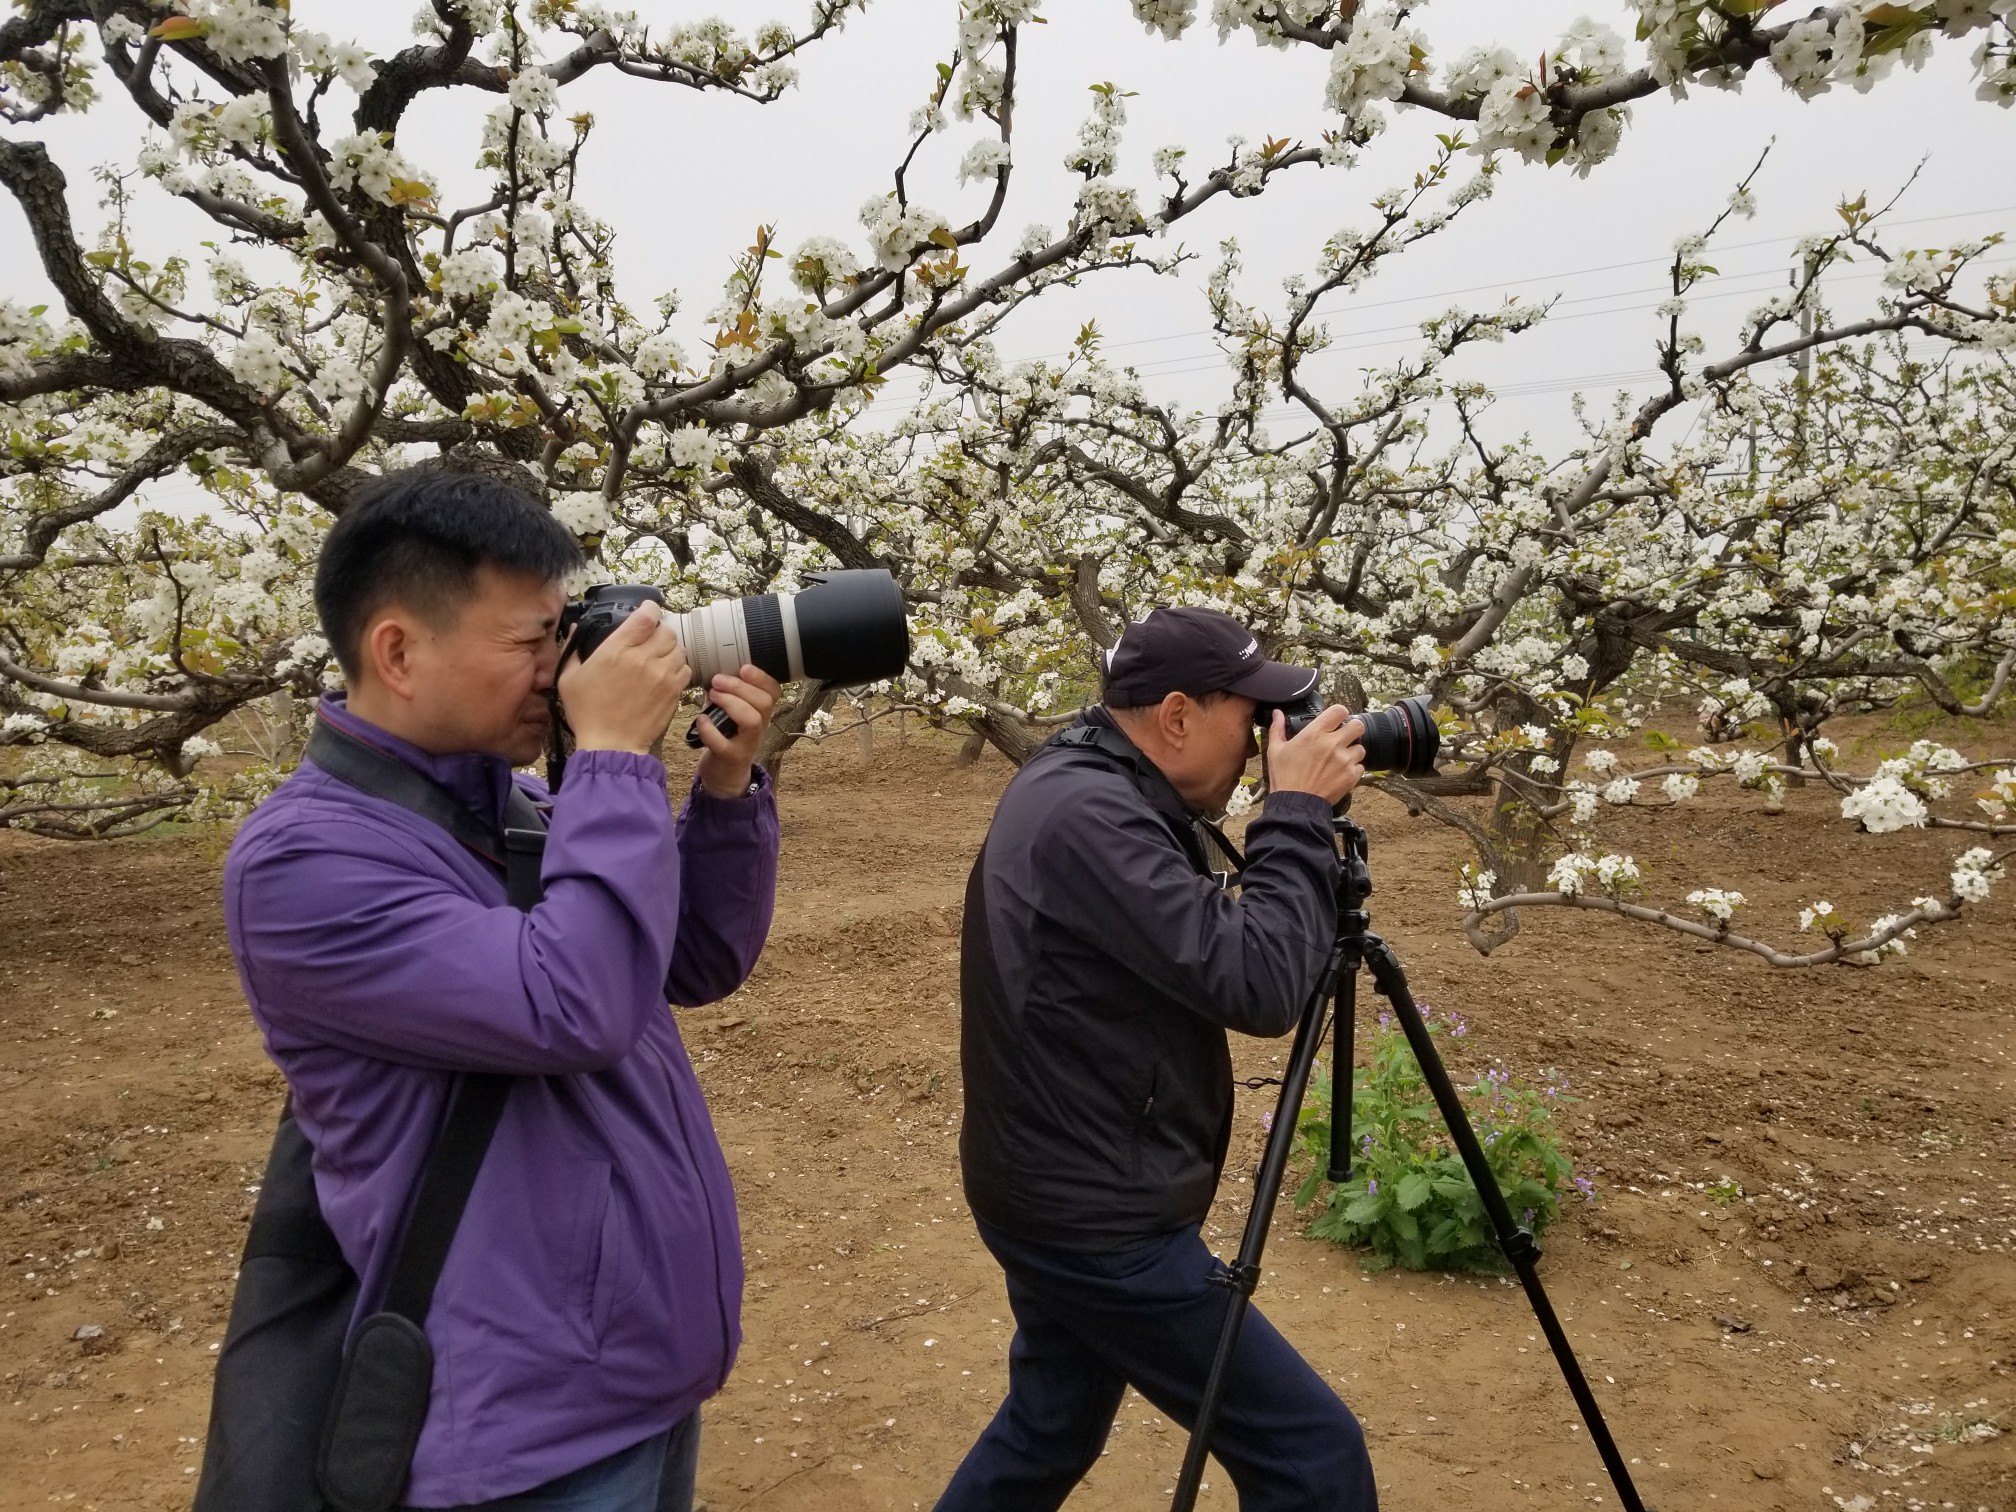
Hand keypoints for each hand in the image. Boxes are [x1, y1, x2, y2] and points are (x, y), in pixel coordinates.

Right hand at [558, 600, 692, 755]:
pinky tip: (665, 673)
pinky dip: (678, 667)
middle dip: (659, 631)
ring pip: (679, 647)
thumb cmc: (588, 714)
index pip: (645, 616)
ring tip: (658, 657)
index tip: (647, 611)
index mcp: (616, 650)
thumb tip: (575, 629)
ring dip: (670, 648)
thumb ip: (572, 650)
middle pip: (666, 629)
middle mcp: (642, 659)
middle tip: (650, 639)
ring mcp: (661, 675)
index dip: (649, 609)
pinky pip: (685, 668)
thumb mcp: (569, 679)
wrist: (611, 745)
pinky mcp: (673, 691)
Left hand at [693, 664, 781, 798]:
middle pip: (763, 702)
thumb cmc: (726, 737)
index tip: (743, 667)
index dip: (761, 677)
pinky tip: (700, 720)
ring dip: (730, 703)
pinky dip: (709, 729)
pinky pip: (724, 743)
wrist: (725, 775)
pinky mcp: (731, 758)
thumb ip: (724, 693)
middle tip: (717, 680)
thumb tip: (710, 670)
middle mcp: (760, 727)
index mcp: (761, 712)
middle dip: (739, 687)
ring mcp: (747, 743)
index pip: (773, 691)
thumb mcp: (729, 712)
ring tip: (712, 695)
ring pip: (751, 720)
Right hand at [1264, 706, 1365, 805]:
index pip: (1339, 711)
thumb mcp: (1275, 750)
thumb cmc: (1285, 777)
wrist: (1296, 804)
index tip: (1336, 720)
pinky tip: (1341, 772)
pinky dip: (1353, 769)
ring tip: (1341, 758)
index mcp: (1314, 734)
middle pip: (1358, 726)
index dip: (1340, 714)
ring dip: (1353, 751)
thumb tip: (1277, 713)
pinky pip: (1360, 766)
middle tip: (1344, 737)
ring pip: (1360, 747)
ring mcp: (1344, 760)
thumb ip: (1278, 728)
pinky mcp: (1351, 776)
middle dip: (1352, 730)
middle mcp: (1332, 744)